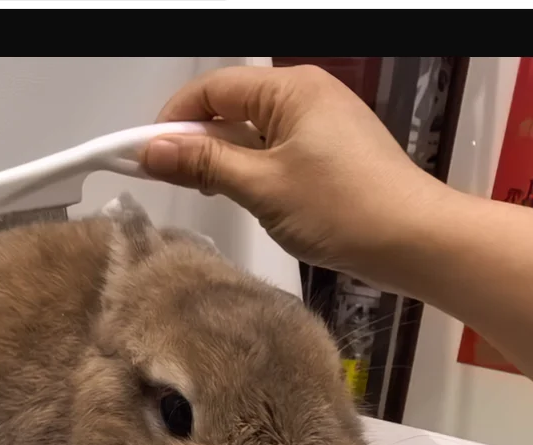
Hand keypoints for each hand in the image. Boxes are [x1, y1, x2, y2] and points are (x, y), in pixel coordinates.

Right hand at [143, 65, 449, 280]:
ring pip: (251, 132)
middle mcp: (305, 95)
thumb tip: (151, 150)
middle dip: (196, 140)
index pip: (213, 89)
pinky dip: (249, 168)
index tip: (146, 156)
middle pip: (231, 107)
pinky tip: (239, 194)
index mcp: (290, 89)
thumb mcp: (262, 185)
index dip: (174, 119)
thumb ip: (205, 163)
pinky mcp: (328, 152)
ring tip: (203, 190)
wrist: (413, 240)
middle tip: (170, 179)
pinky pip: (273, 150)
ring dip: (222, 157)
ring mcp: (319, 124)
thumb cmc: (340, 208)